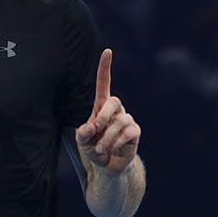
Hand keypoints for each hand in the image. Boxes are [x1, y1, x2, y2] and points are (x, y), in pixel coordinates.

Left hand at [76, 49, 140, 174]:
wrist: (107, 165)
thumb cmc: (93, 147)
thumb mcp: (82, 140)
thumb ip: (83, 133)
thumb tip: (90, 127)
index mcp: (101, 106)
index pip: (104, 83)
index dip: (105, 67)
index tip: (107, 51)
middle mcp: (116, 110)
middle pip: (114, 101)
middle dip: (103, 116)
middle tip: (95, 130)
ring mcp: (127, 119)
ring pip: (119, 121)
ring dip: (106, 138)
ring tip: (100, 149)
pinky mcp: (135, 132)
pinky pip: (127, 133)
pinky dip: (116, 143)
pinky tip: (110, 151)